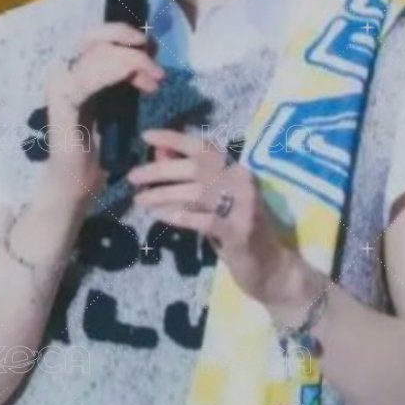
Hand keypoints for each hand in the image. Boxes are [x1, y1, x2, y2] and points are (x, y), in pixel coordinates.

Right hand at [43, 23, 164, 206]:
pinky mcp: (61, 104)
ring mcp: (59, 87)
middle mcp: (63, 73)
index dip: (126, 36)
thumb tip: (148, 55)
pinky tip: (139, 85)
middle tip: (154, 60)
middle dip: (129, 42)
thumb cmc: (98, 147)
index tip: (152, 52)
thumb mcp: (118, 104)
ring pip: (96, 54)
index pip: (97, 37)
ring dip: (131, 61)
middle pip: (95, 37)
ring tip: (154, 79)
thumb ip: (125, 79)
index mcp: (74, 71)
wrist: (78, 182)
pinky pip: (87, 80)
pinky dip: (115, 74)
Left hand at [128, 128, 302, 304]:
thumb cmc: (236, 228)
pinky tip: (160, 217)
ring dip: (163, 195)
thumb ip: (190, 176)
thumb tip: (159, 153)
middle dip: (160, 171)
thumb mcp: (213, 199)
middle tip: (133, 177)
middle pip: (196, 167)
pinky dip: (179, 216)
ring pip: (196, 192)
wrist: (271, 268)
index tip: (147, 136)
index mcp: (235, 168)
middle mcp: (242, 180)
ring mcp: (244, 206)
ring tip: (140, 200)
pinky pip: (203, 220)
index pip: (203, 146)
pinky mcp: (240, 231)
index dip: (174, 139)